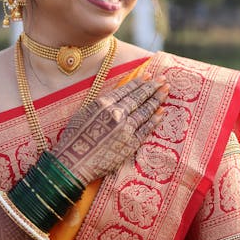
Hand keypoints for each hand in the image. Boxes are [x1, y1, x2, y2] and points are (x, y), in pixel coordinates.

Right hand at [52, 76, 168, 184]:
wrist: (73, 163)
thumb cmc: (73, 139)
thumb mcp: (84, 114)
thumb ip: (101, 105)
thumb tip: (115, 99)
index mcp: (103, 104)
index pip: (126, 90)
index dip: (139, 82)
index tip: (149, 75)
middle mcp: (117, 114)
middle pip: (138, 98)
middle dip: (152, 87)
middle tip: (163, 80)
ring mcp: (126, 129)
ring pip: (145, 111)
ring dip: (157, 100)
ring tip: (165, 91)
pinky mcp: (130, 144)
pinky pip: (146, 129)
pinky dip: (154, 120)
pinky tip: (162, 112)